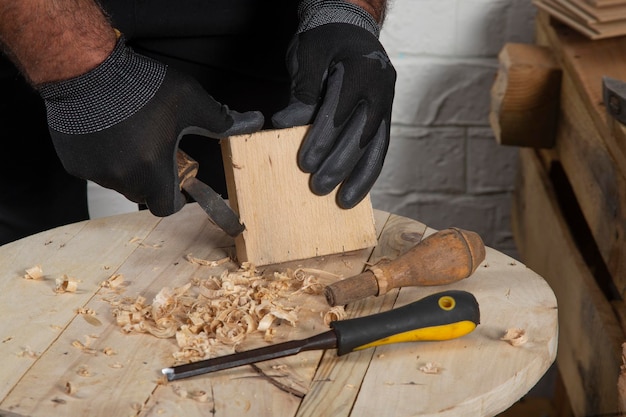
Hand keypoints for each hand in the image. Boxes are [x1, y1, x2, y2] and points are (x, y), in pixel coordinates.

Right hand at [39, 36, 263, 216]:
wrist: (84, 69)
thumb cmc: (138, 85)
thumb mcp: (189, 100)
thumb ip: (221, 119)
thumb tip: (253, 122)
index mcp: (152, 169)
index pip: (166, 207)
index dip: (174, 197)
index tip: (176, 181)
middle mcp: (121, 177)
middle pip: (143, 193)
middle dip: (152, 177)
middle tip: (154, 149)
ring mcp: (95, 172)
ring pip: (118, 182)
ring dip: (127, 167)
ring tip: (131, 135)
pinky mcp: (73, 163)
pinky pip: (95, 170)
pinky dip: (103, 158)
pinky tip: (108, 133)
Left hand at [272, 0, 395, 208]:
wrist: (350, 26)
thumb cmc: (325, 39)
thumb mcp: (308, 57)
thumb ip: (302, 93)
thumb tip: (287, 127)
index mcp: (360, 69)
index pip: (339, 112)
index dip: (322, 140)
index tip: (304, 164)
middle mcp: (380, 87)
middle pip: (361, 134)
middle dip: (339, 164)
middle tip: (318, 187)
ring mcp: (387, 101)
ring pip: (377, 145)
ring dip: (361, 177)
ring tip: (346, 202)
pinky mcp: (386, 114)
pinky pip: (381, 146)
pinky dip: (369, 169)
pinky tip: (359, 189)